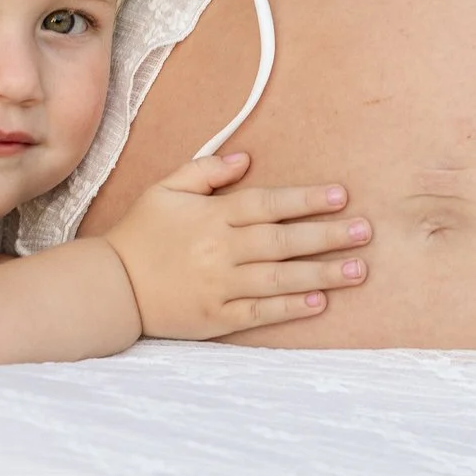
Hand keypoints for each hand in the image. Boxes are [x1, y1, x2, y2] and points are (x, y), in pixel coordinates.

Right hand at [100, 152, 371, 339]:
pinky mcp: (216, 317)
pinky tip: (319, 302)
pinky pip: (259, 312)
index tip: (340, 196)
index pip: (266, 204)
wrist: (110, 284)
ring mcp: (219, 286)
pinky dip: (289, 308)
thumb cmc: (142, 233)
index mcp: (211, 216)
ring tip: (358, 269)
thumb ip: (205, 171)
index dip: (304, 201)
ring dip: (321, 273)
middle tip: (365, 231)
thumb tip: (245, 157)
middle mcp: (219, 250)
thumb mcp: (165, 189)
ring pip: (278, 278)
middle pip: (281, 241)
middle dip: (326, 236)